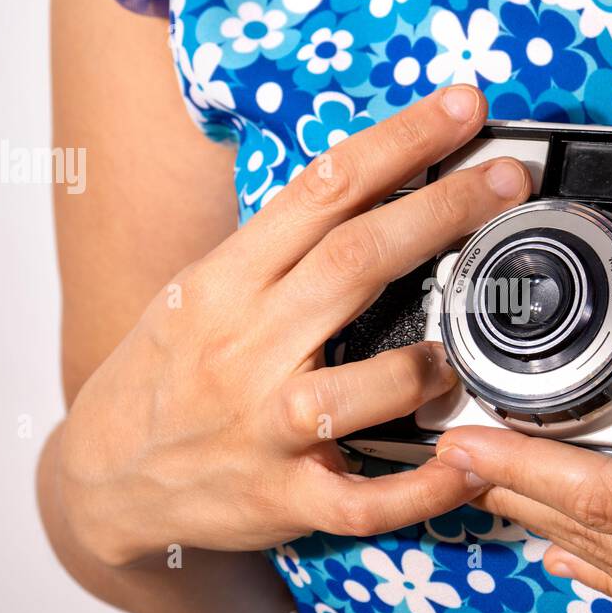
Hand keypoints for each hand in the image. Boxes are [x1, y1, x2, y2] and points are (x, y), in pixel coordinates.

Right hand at [59, 86, 527, 565]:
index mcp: (225, 283)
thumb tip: (368, 190)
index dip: (399, 142)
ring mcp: (263, 429)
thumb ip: (278, 252)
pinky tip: (464, 468)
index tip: (460, 109)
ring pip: (356, 389)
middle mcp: (244, 347)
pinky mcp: (282, 500)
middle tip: (507, 179)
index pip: (320, 191)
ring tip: (457, 359)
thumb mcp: (200, 294)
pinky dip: (422, 490)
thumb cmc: (165, 377)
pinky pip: (363, 503)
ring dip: (422, 368)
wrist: (104, 480)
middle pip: (353, 263)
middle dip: (441, 212)